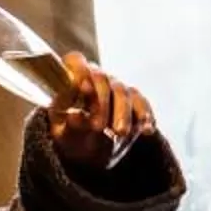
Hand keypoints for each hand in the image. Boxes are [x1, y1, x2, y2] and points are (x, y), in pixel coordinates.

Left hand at [45, 53, 152, 172]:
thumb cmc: (70, 137)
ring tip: (120, 133)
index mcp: (70, 79)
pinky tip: (146, 130)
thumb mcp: (64, 134)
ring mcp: (116, 87)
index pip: (75, 61)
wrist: (89, 149)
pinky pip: (141, 102)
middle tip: (98, 126)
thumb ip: (69, 124)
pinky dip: (144, 115)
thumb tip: (74, 116)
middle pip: (101, 78)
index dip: (78, 71)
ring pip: (123, 91)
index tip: (82, 88)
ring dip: (123, 113)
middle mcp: (95, 77)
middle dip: (101, 103)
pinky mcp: (134, 100)